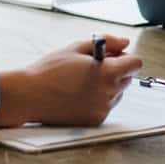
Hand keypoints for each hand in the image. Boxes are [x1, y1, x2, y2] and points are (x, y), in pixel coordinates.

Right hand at [0, 35, 142, 127]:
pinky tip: (78, 94)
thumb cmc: (49, 70)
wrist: (29, 96)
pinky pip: (105, 107)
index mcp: (107, 73)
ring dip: (108, 86)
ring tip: (82, 81)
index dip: (125, 57)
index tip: (112, 56)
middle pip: (127, 79)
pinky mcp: (93, 121)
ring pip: (117, 94)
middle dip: (116, 70)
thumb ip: (107, 42)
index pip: (135, 64)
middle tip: (93, 66)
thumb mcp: (77, 47)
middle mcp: (108, 93)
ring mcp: (102, 109)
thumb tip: (125, 43)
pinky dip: (98, 100)